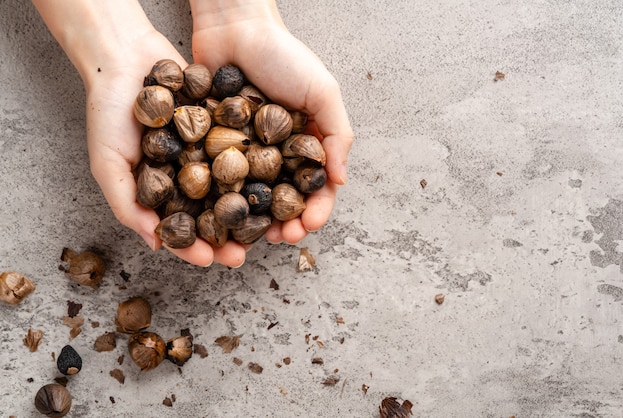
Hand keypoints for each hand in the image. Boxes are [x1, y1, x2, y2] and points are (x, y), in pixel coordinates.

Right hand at [32, 0, 246, 266]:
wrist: (125, 57)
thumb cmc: (108, 113)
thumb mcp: (108, 163)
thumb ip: (127, 204)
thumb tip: (156, 244)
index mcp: (161, 189)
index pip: (180, 227)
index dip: (193, 247)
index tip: (209, 260)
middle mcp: (187, 174)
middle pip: (211, 213)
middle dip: (227, 235)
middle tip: (244, 254)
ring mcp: (207, 150)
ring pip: (232, 185)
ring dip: (248, 208)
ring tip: (265, 226)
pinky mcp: (224, 125)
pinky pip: (243, 149)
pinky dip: (258, 164)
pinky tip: (275, 180)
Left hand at [190, 0, 353, 243]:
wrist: (234, 27)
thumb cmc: (284, 56)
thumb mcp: (323, 91)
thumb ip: (338, 134)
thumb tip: (341, 180)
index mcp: (308, 144)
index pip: (317, 187)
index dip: (316, 210)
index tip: (307, 225)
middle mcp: (279, 153)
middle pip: (285, 199)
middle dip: (286, 223)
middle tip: (280, 239)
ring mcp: (246, 152)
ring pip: (252, 197)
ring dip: (255, 221)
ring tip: (252, 237)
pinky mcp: (214, 145)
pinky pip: (219, 178)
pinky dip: (221, 199)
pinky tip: (220, 215)